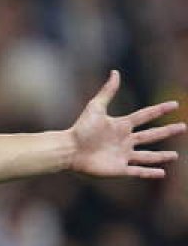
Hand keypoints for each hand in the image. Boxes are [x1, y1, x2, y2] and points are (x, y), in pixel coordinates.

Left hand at [69, 70, 185, 178]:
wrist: (69, 149)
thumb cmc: (80, 128)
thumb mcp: (96, 107)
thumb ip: (107, 91)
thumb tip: (115, 72)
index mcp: (121, 125)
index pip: (145, 116)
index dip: (159, 110)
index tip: (174, 104)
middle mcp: (124, 140)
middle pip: (151, 135)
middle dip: (167, 131)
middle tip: (183, 127)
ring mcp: (122, 155)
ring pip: (147, 156)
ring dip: (161, 156)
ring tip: (175, 156)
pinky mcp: (119, 169)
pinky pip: (138, 171)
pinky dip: (150, 173)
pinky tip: (161, 173)